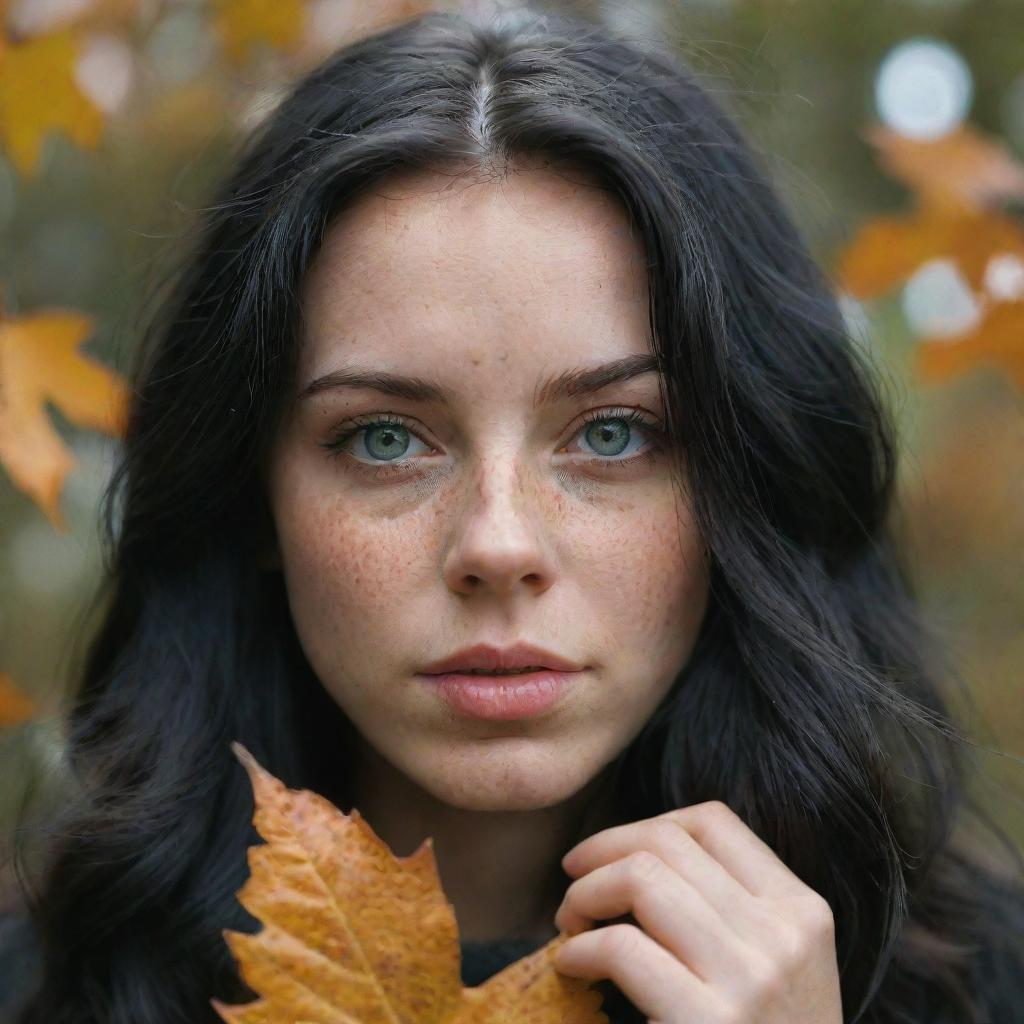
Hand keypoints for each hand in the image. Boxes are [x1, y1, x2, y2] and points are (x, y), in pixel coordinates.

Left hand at [552, 801, 842, 1023]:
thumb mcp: (780, 968)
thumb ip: (733, 909)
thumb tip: (637, 852)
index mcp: (802, 911)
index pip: (712, 821)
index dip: (645, 826)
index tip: (609, 855)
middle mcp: (783, 935)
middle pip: (666, 843)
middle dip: (602, 852)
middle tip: (574, 888)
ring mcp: (751, 979)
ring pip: (642, 878)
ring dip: (584, 894)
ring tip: (570, 927)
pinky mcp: (708, 1023)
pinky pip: (622, 947)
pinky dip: (579, 950)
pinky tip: (571, 969)